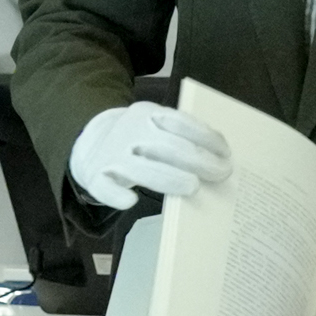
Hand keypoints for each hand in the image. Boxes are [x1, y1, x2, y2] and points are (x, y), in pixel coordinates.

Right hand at [70, 102, 230, 209]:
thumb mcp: (154, 126)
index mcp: (147, 114)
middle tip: (222, 173)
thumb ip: (178, 136)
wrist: (89, 143)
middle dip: (198, 160)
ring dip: (169, 178)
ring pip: (141, 168)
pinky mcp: (96, 178)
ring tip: (193, 187)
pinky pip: (105, 188)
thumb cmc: (136, 139)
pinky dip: (117, 194)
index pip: (180, 122)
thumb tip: (218, 155)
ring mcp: (112, 156)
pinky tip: (131, 201)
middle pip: (167, 147)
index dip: (206, 137)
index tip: (226, 153)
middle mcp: (129, 132)